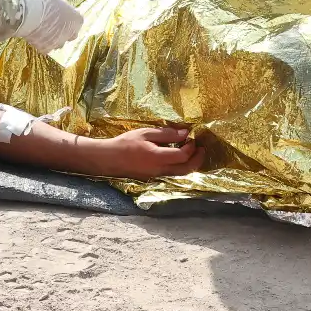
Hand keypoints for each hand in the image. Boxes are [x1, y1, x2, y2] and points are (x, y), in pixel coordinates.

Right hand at [12, 0, 83, 51]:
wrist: (26, 13)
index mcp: (76, 19)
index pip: (78, 19)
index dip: (71, 15)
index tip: (63, 11)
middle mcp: (70, 33)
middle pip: (71, 34)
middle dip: (66, 30)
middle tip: (56, 22)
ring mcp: (58, 42)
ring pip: (59, 42)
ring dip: (55, 38)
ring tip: (45, 29)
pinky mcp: (45, 48)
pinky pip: (46, 48)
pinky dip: (43, 43)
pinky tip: (36, 36)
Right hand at [89, 126, 204, 179]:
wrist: (109, 159)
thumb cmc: (126, 143)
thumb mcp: (146, 133)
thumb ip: (166, 134)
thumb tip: (185, 133)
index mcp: (158, 158)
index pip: (182, 156)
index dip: (191, 147)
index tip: (191, 137)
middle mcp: (160, 170)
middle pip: (186, 170)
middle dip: (197, 159)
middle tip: (201, 148)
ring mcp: (156, 176)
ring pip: (180, 174)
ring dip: (190, 164)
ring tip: (193, 152)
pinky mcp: (153, 177)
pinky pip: (172, 174)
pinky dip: (180, 167)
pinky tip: (179, 157)